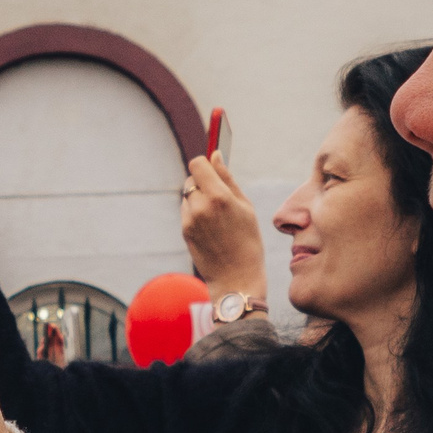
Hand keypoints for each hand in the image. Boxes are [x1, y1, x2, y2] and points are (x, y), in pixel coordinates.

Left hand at [180, 150, 267, 297]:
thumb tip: (215, 154)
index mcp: (219, 197)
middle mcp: (200, 206)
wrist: (236, 277)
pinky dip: (195, 213)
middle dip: (202, 182)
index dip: (205, 163)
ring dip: (198, 198)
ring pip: (188, 195)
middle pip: (191, 179)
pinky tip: (211, 228)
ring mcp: (189, 220)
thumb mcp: (245, 207)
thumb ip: (227, 178)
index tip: (212, 168)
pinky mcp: (184, 230)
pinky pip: (186, 211)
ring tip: (217, 217)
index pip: (197, 164)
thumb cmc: (248, 240)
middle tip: (219, 196)